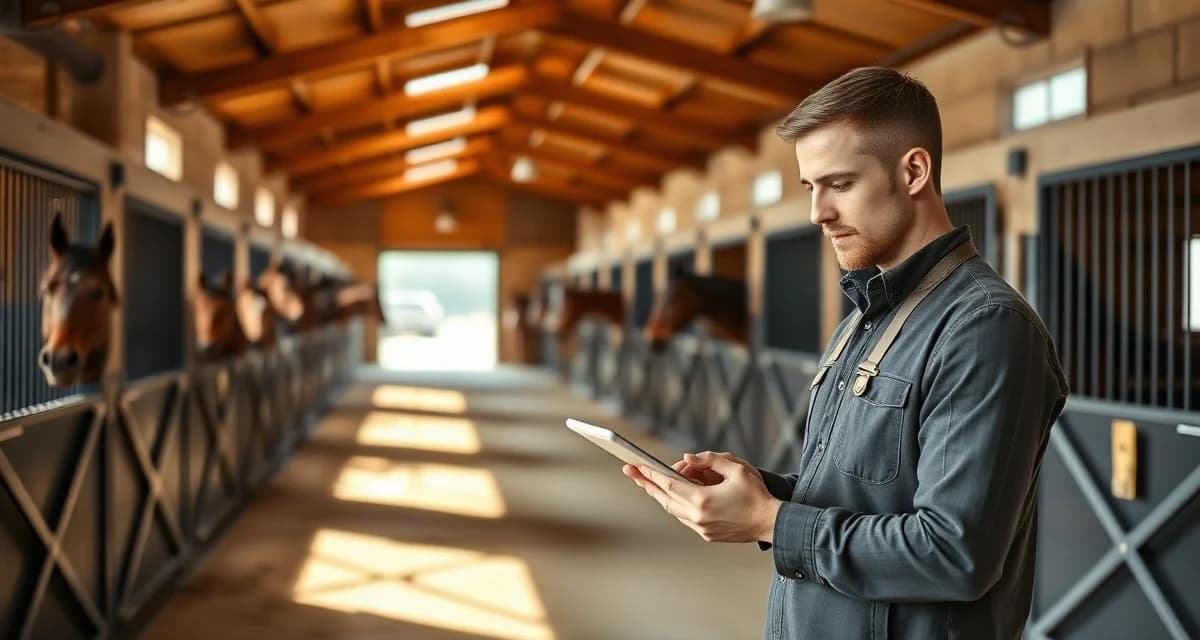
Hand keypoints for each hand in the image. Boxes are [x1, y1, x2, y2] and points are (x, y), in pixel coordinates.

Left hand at [621, 451, 780, 543]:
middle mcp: (698, 517)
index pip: (668, 485)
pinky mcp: (706, 534)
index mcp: (703, 500)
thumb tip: (687, 457)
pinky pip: (684, 517)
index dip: (651, 475)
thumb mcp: (736, 468)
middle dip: (647, 484)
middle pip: (664, 498)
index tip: (636, 466)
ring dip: (661, 495)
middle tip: (631, 472)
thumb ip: (709, 459)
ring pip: (672, 509)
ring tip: (648, 481)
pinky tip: (673, 494)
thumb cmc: (757, 494)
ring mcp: (701, 528)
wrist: (771, 522)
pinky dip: (676, 504)